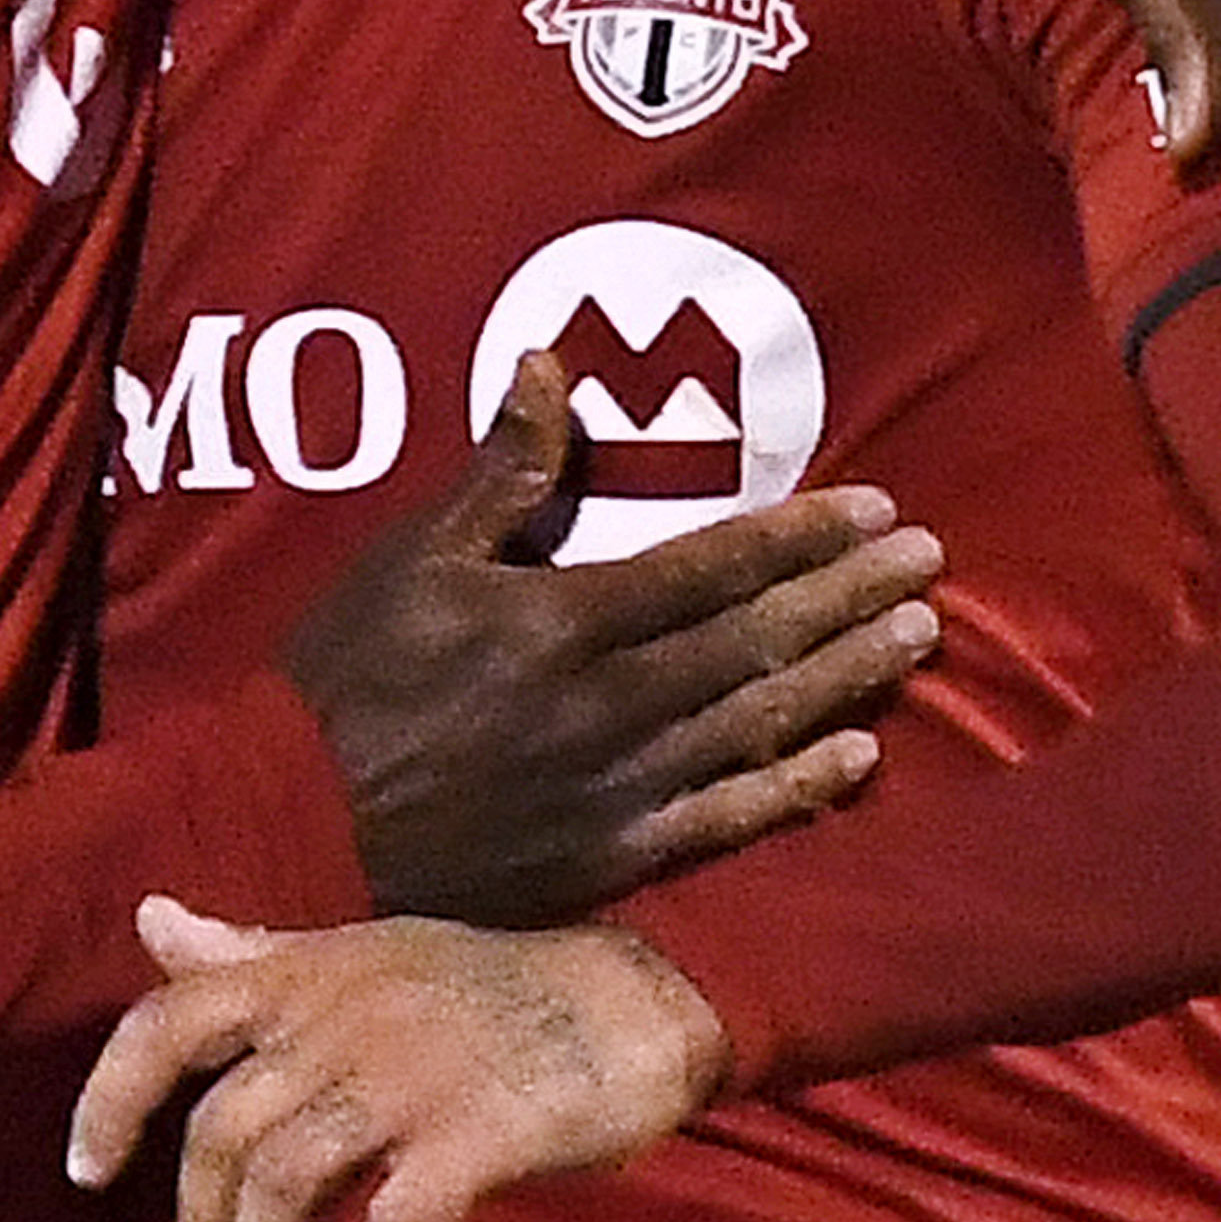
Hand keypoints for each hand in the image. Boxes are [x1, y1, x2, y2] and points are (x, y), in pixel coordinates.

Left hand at [65, 896, 730, 1221]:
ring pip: (288, 1185)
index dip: (110, 1099)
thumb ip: (251, 953)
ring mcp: (404, 1076)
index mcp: (303, 974)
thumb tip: (149, 919)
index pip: (168, 1021)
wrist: (623, 1003)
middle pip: (221, 1136)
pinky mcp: (472, 1135)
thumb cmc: (482, 987)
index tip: (86, 1173)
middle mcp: (338, 1018)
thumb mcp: (357, 954)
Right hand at [280, 354, 940, 924]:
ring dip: (847, 677)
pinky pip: (727, 821)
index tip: (876, 508)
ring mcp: (618, 788)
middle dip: (848, 596)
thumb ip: (499, 471)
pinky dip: (797, 787)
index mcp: (562, 622)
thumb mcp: (410, 559)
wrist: (292, 828)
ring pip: (759, 723)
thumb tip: (548, 364)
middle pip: (756, 641)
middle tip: (928, 562)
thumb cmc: (347, 680)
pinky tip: (858, 755)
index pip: (713, 567)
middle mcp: (609, 705)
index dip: (802, 536)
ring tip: (918, 637)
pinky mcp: (611, 857)